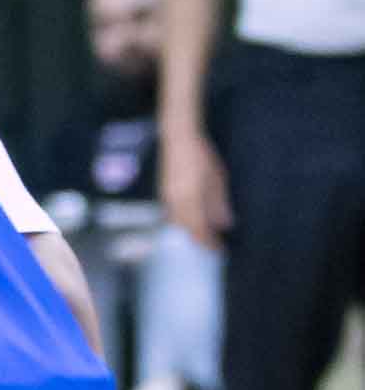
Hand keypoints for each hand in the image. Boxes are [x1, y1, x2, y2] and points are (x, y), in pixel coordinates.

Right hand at [163, 127, 231, 248]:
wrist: (178, 138)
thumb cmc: (201, 156)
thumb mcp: (216, 179)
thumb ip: (219, 203)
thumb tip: (225, 224)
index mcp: (189, 200)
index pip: (199, 230)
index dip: (210, 243)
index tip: (220, 250)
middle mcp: (175, 203)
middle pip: (187, 230)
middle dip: (200, 240)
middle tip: (214, 245)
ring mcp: (167, 198)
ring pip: (178, 224)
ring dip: (191, 231)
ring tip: (205, 234)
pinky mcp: (164, 193)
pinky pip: (172, 215)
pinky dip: (183, 222)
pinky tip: (193, 220)